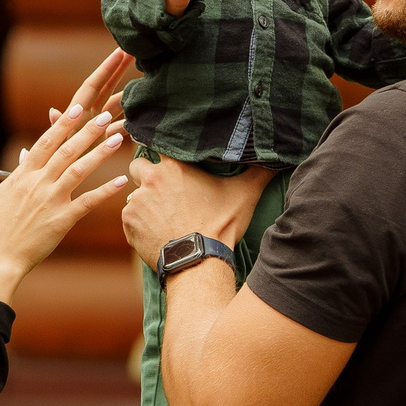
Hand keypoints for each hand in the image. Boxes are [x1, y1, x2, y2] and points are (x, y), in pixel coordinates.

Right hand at [0, 48, 133, 304]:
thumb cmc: (1, 226)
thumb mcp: (8, 193)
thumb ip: (21, 172)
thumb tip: (28, 154)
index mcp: (24, 174)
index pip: (46, 142)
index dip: (63, 125)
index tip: (78, 110)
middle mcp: (38, 183)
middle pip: (66, 151)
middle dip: (87, 132)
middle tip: (106, 116)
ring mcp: (50, 200)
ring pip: (78, 170)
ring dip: (99, 153)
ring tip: (117, 139)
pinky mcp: (61, 220)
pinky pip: (87, 202)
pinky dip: (104, 191)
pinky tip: (120, 181)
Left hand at [121, 159, 274, 269]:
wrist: (199, 260)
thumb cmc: (220, 225)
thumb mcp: (244, 194)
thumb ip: (258, 172)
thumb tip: (277, 158)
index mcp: (173, 167)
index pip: (157, 145)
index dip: (162, 151)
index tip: (168, 160)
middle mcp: (149, 180)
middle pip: (138, 168)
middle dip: (147, 176)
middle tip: (165, 191)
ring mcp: (135, 202)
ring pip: (134, 196)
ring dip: (145, 203)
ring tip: (165, 217)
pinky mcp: (128, 224)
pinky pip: (130, 218)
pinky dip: (140, 224)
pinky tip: (158, 232)